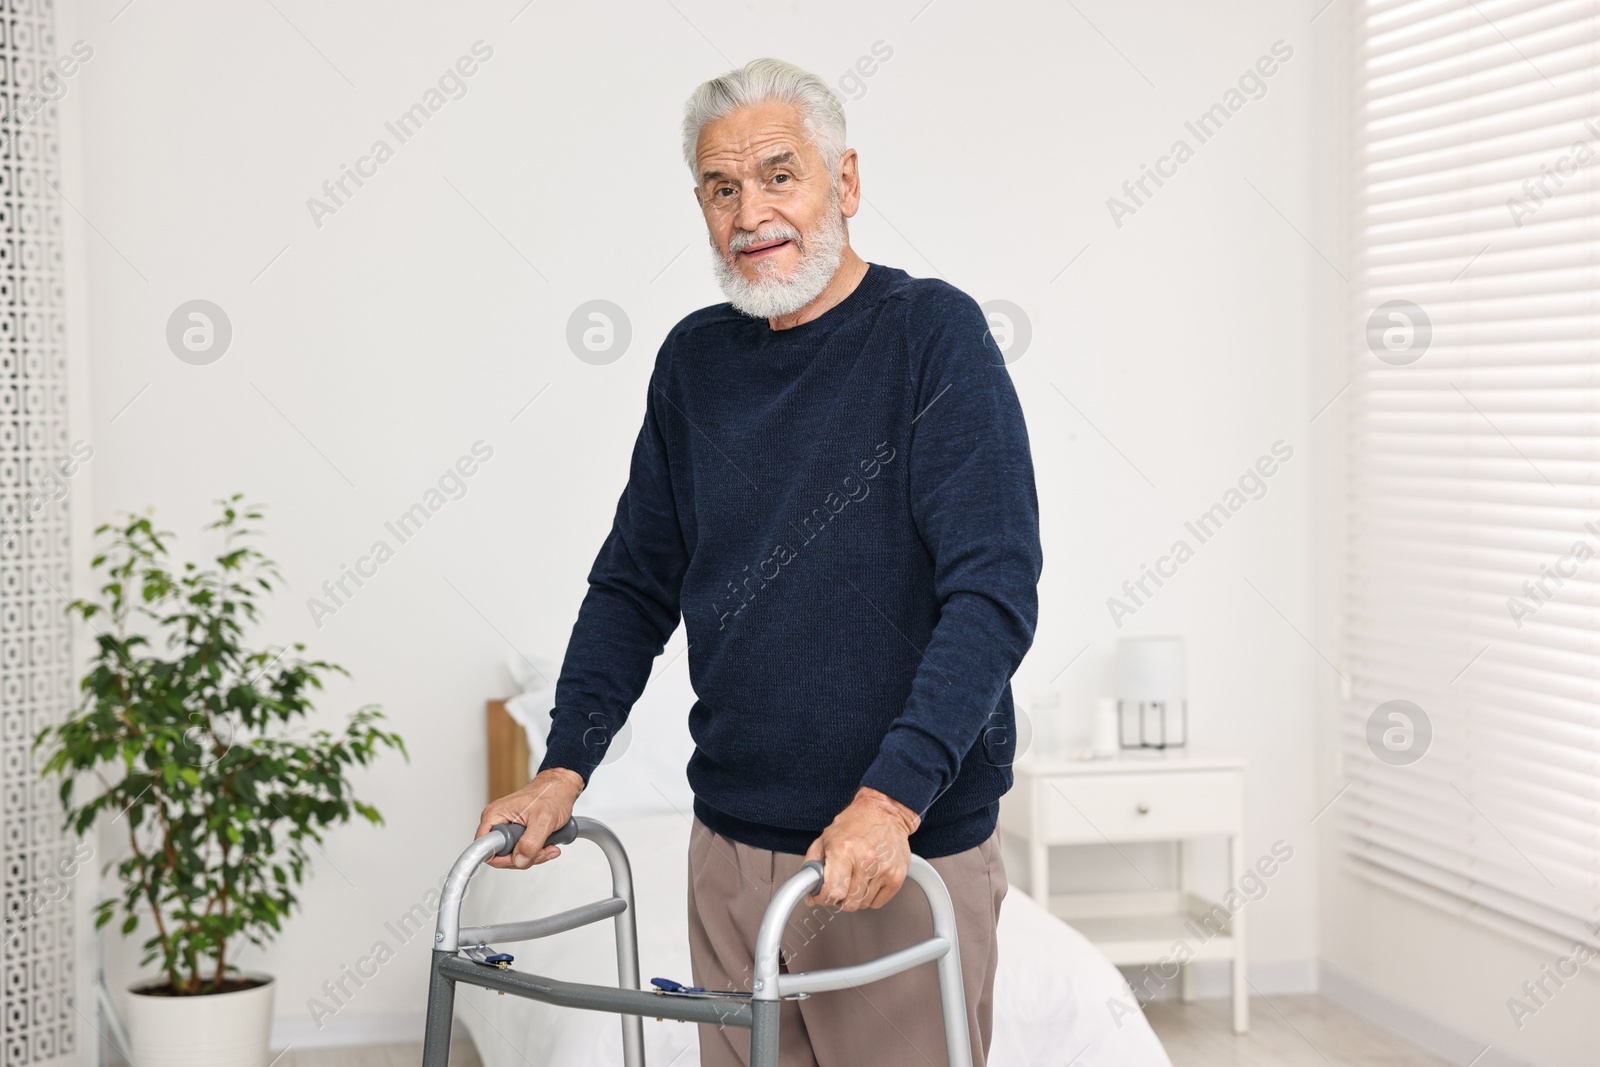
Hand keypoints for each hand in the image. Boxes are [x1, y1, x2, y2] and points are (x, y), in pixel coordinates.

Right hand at [475, 768, 584, 869]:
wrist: (561, 789)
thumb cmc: (551, 794)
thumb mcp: (543, 819)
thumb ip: (530, 843)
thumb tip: (520, 860)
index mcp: (494, 816)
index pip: (485, 849)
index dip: (503, 859)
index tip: (522, 857)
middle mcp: (497, 822)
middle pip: (501, 856)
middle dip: (524, 858)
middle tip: (542, 850)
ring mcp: (507, 828)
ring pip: (513, 856)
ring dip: (533, 855)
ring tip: (548, 846)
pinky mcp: (516, 833)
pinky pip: (522, 851)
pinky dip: (536, 852)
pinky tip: (548, 845)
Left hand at [803, 787, 920, 911]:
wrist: (886, 811)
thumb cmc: (856, 822)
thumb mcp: (826, 837)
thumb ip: (813, 865)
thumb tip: (809, 892)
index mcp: (844, 850)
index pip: (833, 891)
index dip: (824, 898)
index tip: (823, 895)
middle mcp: (865, 860)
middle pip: (849, 903)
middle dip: (840, 899)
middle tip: (840, 886)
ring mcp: (884, 869)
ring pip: (863, 904)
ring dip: (856, 897)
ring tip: (856, 877)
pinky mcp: (897, 876)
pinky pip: (878, 903)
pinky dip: (871, 896)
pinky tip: (869, 879)